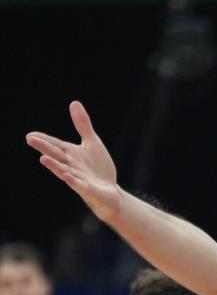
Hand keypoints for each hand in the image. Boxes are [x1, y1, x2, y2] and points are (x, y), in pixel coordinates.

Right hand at [25, 101, 121, 221]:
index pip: (55, 145)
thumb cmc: (98, 168)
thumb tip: (74, 102)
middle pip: (56, 155)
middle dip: (44, 147)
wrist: (110, 192)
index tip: (30, 135)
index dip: (44, 140)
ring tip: (42, 159)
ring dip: (54, 165)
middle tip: (29, 139)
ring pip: (64, 171)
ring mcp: (78, 178)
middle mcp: (71, 165)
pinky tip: (67, 177)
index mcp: (71, 154)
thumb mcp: (92, 143)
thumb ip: (83, 125)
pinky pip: (79, 185)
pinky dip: (73, 181)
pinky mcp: (88, 189)